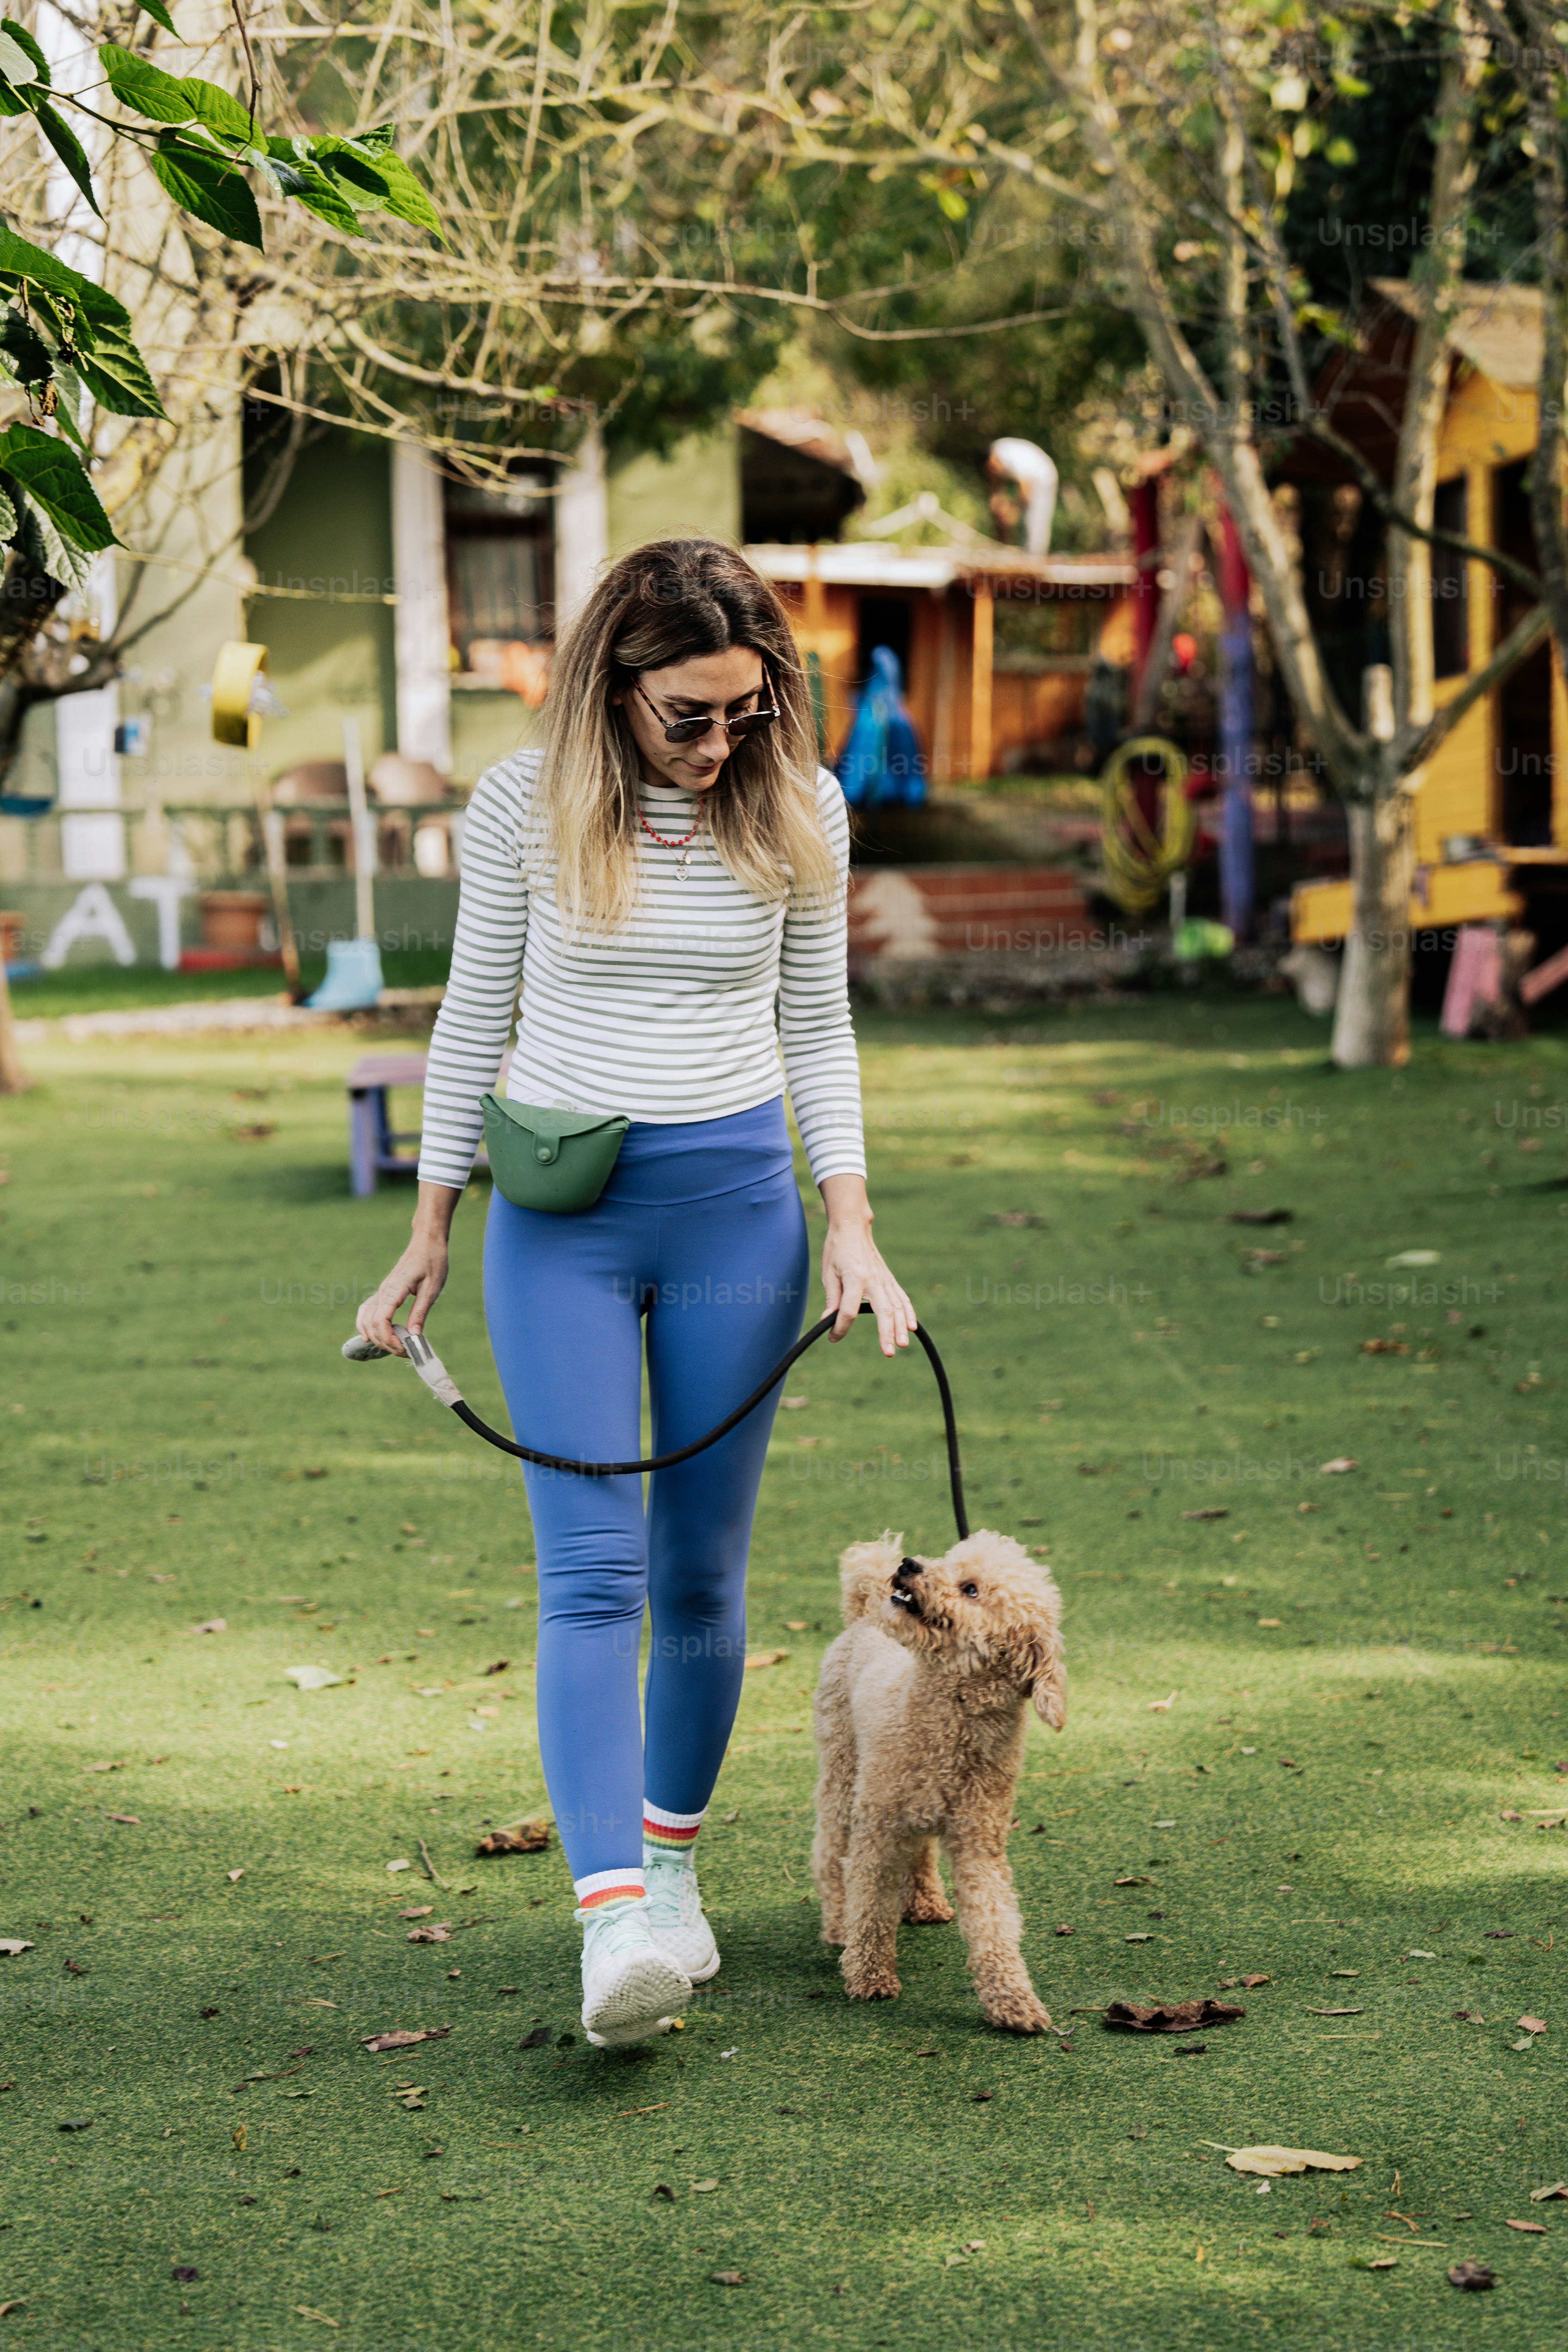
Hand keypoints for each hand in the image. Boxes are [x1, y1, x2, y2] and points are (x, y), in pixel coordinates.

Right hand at [356, 1182, 458, 1353]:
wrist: (426, 1242)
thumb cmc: (432, 1261)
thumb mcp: (432, 1288)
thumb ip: (421, 1311)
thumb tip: (414, 1336)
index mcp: (395, 1289)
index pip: (381, 1320)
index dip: (389, 1339)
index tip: (404, 1348)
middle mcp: (383, 1291)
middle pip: (371, 1324)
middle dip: (385, 1342)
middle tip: (406, 1351)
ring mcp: (380, 1291)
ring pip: (366, 1319)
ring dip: (377, 1337)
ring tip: (395, 1345)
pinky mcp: (383, 1291)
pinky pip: (366, 1311)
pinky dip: (366, 1325)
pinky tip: (372, 1336)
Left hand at [818, 1173, 916, 1356]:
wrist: (853, 1227)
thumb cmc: (837, 1249)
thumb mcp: (828, 1272)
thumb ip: (832, 1297)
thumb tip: (828, 1320)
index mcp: (855, 1277)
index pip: (850, 1310)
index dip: (841, 1327)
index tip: (832, 1337)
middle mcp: (874, 1279)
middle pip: (883, 1310)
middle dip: (886, 1332)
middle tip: (888, 1352)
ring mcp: (885, 1279)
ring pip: (897, 1306)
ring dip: (901, 1326)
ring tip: (902, 1344)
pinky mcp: (889, 1279)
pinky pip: (902, 1298)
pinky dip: (908, 1313)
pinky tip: (912, 1327)